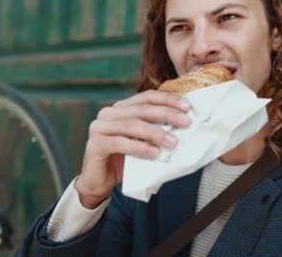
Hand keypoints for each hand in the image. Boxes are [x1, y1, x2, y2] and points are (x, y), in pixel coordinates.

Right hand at [75, 90, 191, 208]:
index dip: (167, 99)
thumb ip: (156, 132)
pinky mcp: (94, 144)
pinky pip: (119, 143)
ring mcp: (98, 127)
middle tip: (186, 123)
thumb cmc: (124, 161)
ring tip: (174, 142)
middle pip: (141, 109)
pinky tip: (154, 153)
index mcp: (121, 108)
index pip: (146, 97)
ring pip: (131, 125)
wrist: (100, 183)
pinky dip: (139, 147)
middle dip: (166, 114)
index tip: (187, 107)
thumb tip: (184, 128)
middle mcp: (108, 113)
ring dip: (155, 132)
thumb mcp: (143, 143)